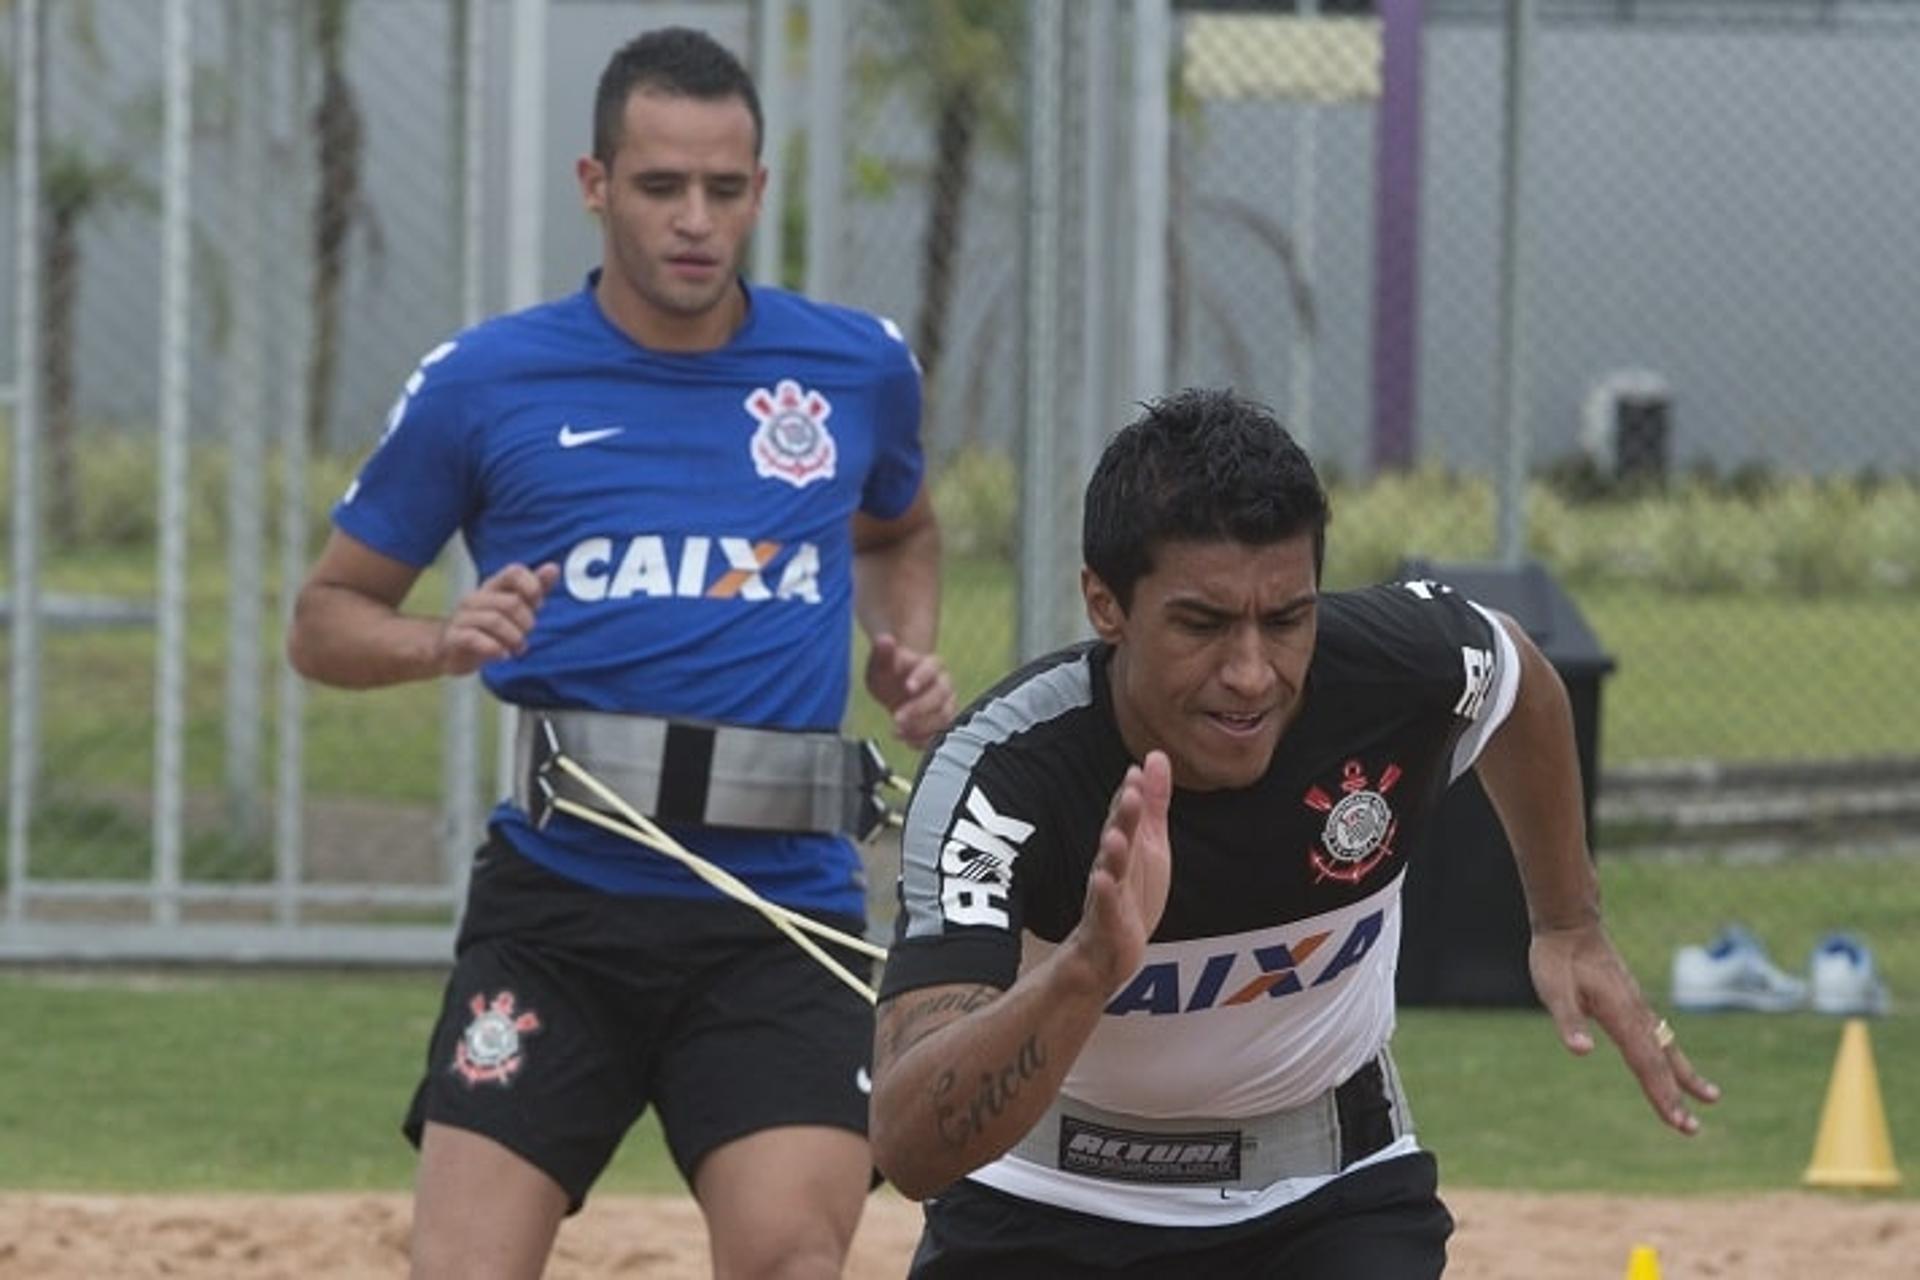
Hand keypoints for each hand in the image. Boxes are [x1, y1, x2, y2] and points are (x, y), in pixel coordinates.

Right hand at [437, 562, 559, 675]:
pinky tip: (503, 655)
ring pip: (495, 621)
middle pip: (511, 603)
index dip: (532, 587)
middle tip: (526, 634)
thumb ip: (533, 589)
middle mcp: (476, 597)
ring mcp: (463, 616)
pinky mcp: (453, 637)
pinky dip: (494, 648)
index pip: (514, 572)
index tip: (537, 605)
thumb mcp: (513, 607)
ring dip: (514, 639)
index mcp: (493, 586)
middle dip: (526, 622)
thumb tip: (553, 568)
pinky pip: (474, 638)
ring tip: (518, 648)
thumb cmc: (489, 626)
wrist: (452, 650)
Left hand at [865, 634, 955, 748]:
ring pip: (944, 717)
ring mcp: (946, 704)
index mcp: (931, 664)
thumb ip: (883, 653)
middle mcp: (944, 684)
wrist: (897, 688)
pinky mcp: (942, 723)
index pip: (931, 668)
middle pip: (939, 697)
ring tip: (898, 731)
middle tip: (897, 718)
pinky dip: (923, 740)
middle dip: (919, 709)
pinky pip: (940, 734)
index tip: (908, 687)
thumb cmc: (892, 673)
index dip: (921, 677)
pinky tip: (906, 739)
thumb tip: (885, 640)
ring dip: (921, 727)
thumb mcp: (881, 663)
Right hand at [1069, 752, 1172, 991]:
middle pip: (1119, 837)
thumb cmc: (1132, 892)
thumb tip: (1155, 756)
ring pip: (1110, 870)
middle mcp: (1113, 866)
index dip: (1132, 795)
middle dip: (1125, 815)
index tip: (1137, 770)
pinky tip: (1104, 880)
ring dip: (1112, 853)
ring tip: (1116, 835)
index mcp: (1124, 846)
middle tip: (1133, 791)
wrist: (1110, 952)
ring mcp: (1108, 894)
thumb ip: (1154, 801)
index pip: (1126, 816)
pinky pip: (1105, 908)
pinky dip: (1104, 895)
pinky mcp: (1108, 924)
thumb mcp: (1151, 842)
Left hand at [1529, 920, 1720, 1133]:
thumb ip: (1569, 1020)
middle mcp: (1637, 1013)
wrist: (1571, 924)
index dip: (1661, 1093)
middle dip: (1676, 1096)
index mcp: (1620, 1014)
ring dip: (1684, 1077)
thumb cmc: (1558, 958)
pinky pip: (1659, 1036)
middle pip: (1660, 1061)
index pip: (1644, 1062)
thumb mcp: (1553, 990)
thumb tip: (1582, 1051)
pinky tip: (1676, 1066)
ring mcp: (1638, 1007)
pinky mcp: (1634, 1003)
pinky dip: (1673, 1056)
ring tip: (1711, 1098)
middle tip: (1692, 1130)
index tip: (1677, 1121)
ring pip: (1667, 1048)